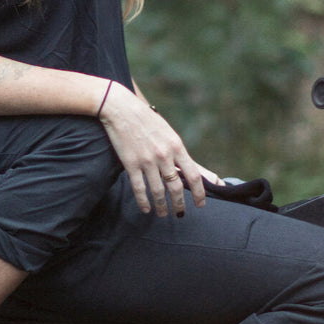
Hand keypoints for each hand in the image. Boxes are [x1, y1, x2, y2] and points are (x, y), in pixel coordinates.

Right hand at [97, 82, 207, 216]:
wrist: (122, 109)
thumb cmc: (147, 121)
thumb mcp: (169, 134)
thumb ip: (179, 153)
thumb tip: (193, 170)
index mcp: (176, 146)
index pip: (194, 175)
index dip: (199, 193)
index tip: (201, 204)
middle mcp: (164, 155)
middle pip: (176, 187)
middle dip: (180, 204)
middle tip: (180, 214)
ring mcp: (147, 161)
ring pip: (158, 191)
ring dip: (162, 206)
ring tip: (164, 214)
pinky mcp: (131, 164)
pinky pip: (139, 189)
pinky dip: (144, 202)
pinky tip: (146, 209)